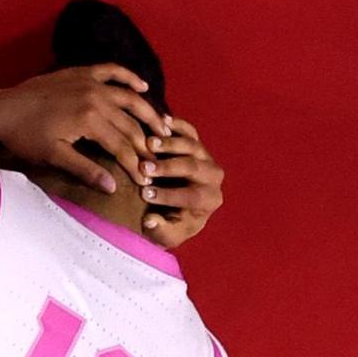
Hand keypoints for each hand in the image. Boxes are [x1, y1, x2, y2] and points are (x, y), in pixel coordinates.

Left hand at [0, 61, 167, 212]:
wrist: (1, 110)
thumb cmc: (24, 138)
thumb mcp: (54, 157)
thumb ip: (85, 170)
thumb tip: (111, 188)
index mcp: (90, 118)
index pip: (122, 145)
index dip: (135, 164)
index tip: (146, 178)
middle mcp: (95, 96)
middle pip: (129, 123)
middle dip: (145, 143)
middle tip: (159, 158)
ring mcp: (89, 82)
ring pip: (128, 97)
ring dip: (147, 112)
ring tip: (163, 127)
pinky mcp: (81, 73)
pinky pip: (112, 71)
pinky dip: (129, 77)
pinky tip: (143, 87)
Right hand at [138, 113, 222, 247]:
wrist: (176, 210)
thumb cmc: (171, 225)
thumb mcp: (166, 235)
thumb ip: (160, 230)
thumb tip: (150, 219)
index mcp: (210, 200)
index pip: (192, 196)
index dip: (168, 195)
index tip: (144, 193)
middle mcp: (213, 176)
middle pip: (193, 166)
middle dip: (167, 167)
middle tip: (144, 168)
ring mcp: (206, 157)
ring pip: (192, 145)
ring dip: (170, 143)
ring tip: (148, 144)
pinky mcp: (197, 144)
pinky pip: (189, 130)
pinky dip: (176, 124)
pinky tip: (160, 121)